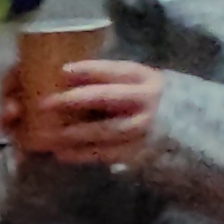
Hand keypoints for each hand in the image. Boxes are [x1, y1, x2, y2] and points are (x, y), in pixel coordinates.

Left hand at [8, 58, 164, 168]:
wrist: (179, 127)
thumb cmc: (143, 99)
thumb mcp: (133, 82)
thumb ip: (106, 78)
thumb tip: (63, 74)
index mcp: (144, 78)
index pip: (115, 70)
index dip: (89, 70)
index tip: (63, 71)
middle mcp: (145, 101)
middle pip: (106, 98)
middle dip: (74, 100)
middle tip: (44, 103)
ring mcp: (142, 128)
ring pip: (104, 130)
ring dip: (72, 133)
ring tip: (44, 134)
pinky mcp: (136, 152)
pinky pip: (105, 154)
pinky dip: (81, 154)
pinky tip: (60, 153)